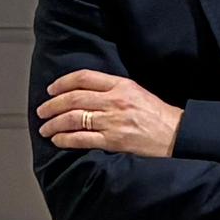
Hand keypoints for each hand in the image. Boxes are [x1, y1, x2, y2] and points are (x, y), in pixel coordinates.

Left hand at [36, 71, 181, 157]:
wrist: (177, 134)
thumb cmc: (158, 115)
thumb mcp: (137, 92)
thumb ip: (112, 90)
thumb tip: (86, 94)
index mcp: (121, 85)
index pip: (84, 78)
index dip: (63, 83)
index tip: (52, 89)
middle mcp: (114, 101)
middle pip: (74, 99)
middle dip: (53, 105)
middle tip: (42, 111)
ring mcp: (113, 121)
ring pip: (73, 119)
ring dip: (55, 124)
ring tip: (45, 128)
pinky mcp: (113, 141)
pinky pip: (82, 139)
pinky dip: (65, 139)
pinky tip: (58, 140)